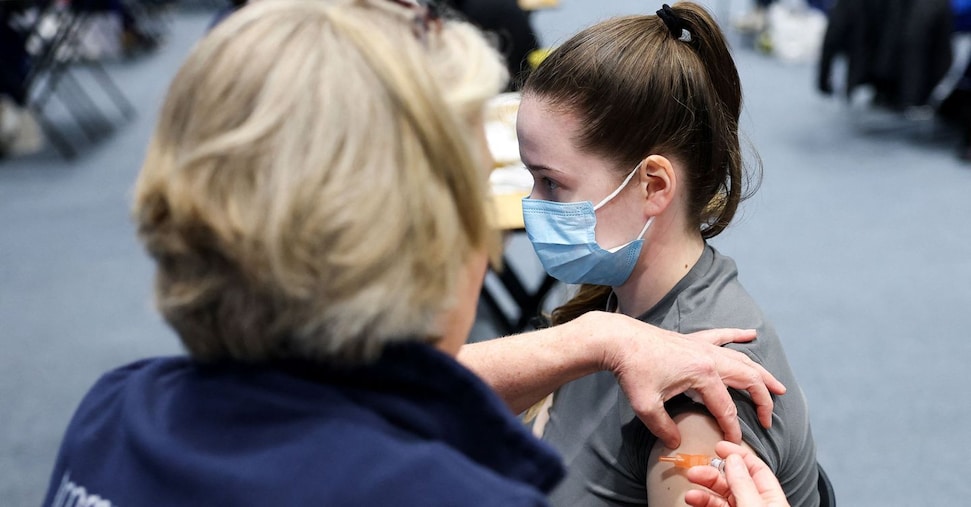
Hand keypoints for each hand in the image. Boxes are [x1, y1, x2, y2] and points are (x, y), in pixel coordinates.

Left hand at [589, 312, 785, 447]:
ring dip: (761, 373)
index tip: (736, 445)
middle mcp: (709, 357)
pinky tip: (751, 333)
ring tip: (778, 387)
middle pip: (747, 380)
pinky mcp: (692, 340)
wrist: (618, 340)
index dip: (733, 429)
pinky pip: (722, 336)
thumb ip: (664, 428)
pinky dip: (738, 335)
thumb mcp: (646, 407)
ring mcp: (702, 346)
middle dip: (762, 401)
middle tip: (768, 419)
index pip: (727, 408)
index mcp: (703, 374)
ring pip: (742, 359)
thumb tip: (675, 443)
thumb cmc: (631, 371)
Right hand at [684, 441, 790, 506]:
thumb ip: (744, 485)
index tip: (720, 447)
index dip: (737, 455)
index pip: (756, 468)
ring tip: (691, 482)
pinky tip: (693, 498)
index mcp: (772, 498)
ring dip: (704, 487)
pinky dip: (702, 501)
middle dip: (714, 471)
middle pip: (733, 480)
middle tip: (697, 466)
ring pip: (721, 495)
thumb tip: (733, 459)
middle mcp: (757, 503)